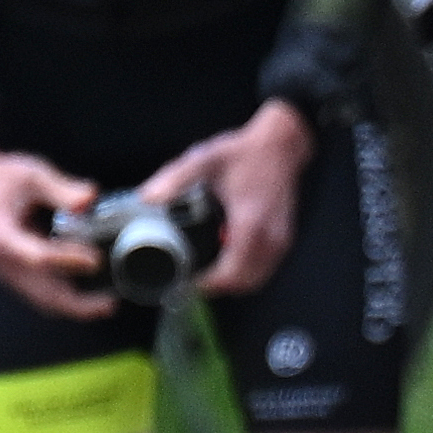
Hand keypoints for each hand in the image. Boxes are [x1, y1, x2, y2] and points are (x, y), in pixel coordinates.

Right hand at [0, 143, 113, 323]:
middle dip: (77, 305)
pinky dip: (65, 301)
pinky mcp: (14, 275)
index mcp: (2, 237)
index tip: (96, 260)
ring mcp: (6, 272)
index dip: (67, 261)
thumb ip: (60, 188)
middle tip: (110, 304)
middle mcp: (1, 262)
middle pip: (41, 293)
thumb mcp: (32, 174)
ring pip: (41, 300)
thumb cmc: (4, 179)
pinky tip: (91, 298)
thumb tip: (89, 199)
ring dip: (74, 308)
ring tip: (107, 306)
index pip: (37, 258)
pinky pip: (40, 295)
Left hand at [145, 99, 312, 297]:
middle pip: (245, 283)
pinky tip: (229, 260)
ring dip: (233, 282)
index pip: (231, 273)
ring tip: (208, 274)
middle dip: (218, 287)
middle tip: (193, 281)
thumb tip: (147, 198)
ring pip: (258, 279)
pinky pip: (266, 268)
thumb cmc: (246, 153)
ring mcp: (280, 239)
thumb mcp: (204, 160)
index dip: (208, 284)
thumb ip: (175, 179)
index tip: (187, 282)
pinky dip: (247, 272)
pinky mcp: (284, 237)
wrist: (281, 145)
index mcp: (250, 223)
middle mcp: (270, 237)